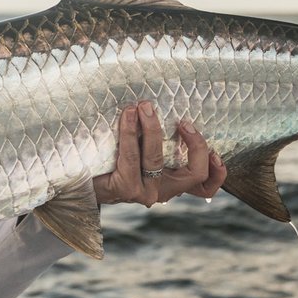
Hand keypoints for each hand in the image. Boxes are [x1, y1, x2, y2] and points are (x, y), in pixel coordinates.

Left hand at [92, 101, 225, 207]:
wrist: (79, 178)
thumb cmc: (114, 157)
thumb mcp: (143, 149)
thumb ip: (160, 139)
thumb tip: (165, 104)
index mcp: (172, 183)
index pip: (204, 187)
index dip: (217, 173)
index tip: (214, 152)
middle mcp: (162, 191)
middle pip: (193, 172)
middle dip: (194, 144)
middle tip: (183, 121)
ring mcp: (144, 192)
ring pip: (157, 159)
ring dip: (152, 128)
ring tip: (144, 106)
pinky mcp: (125, 188)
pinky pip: (132, 155)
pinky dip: (130, 131)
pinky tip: (128, 114)